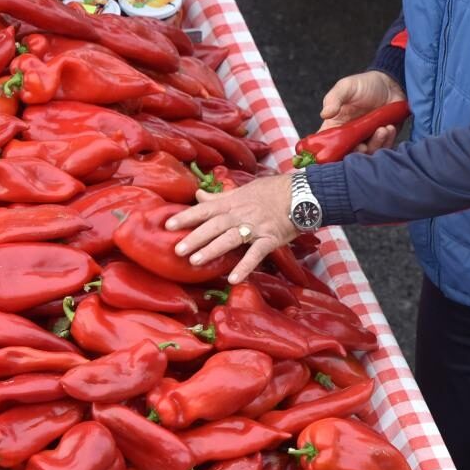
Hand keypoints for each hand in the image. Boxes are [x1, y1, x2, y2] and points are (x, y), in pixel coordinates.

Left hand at [166, 174, 297, 284]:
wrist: (301, 194)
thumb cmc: (271, 191)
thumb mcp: (242, 190)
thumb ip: (219, 196)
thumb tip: (198, 195)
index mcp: (232, 202)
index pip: (205, 209)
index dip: (186, 216)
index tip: (168, 225)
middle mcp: (241, 214)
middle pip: (214, 225)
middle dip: (195, 237)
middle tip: (177, 250)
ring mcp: (256, 227)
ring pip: (231, 238)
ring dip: (213, 249)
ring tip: (195, 261)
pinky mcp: (270, 239)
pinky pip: (256, 254)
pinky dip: (245, 266)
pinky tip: (233, 279)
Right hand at [319, 70, 404, 154]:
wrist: (390, 84)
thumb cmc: (364, 84)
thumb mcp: (346, 87)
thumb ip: (334, 99)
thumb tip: (324, 114)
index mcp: (336, 126)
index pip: (326, 144)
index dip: (327, 152)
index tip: (335, 151)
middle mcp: (350, 136)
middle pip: (348, 155)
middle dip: (356, 153)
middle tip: (363, 146)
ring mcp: (367, 139)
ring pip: (368, 154)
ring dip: (376, 144)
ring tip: (382, 129)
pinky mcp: (383, 140)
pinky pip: (384, 149)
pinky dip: (387, 141)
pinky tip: (389, 128)